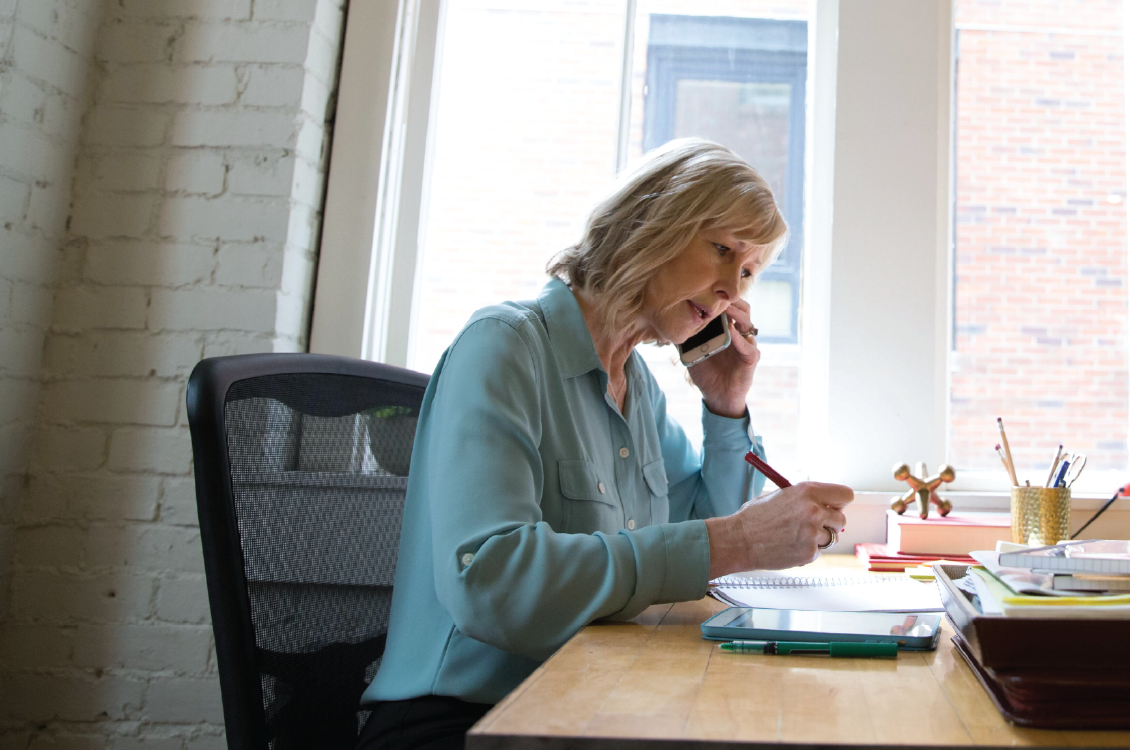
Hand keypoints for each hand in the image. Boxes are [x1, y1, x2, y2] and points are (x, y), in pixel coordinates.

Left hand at [687, 299, 758, 418]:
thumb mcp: (692, 351)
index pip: (729, 306)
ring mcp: (747, 345)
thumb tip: (669, 321)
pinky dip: (739, 338)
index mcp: (728, 329)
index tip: (707, 289)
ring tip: (725, 308)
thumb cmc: (706, 372)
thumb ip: (687, 336)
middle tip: (718, 294)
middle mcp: (740, 334)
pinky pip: (748, 346)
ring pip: (748, 323)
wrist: (716, 397)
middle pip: (743, 309)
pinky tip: (731, 331)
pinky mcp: (751, 359)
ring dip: (736, 314)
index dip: (721, 298)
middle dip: (731, 300)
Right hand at [704, 482, 853, 577]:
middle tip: (814, 524)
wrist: (739, 540)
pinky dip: (807, 551)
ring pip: (831, 538)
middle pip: (841, 519)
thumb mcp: (782, 496)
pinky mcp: (809, 552)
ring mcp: (813, 533)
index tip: (833, 507)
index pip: (845, 495)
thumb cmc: (755, 517)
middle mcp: (814, 511)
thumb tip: (825, 505)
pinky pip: (818, 552)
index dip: (839, 502)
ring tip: (795, 536)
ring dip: (818, 538)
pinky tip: (789, 546)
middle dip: (830, 523)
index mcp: (807, 491)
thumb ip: (806, 499)